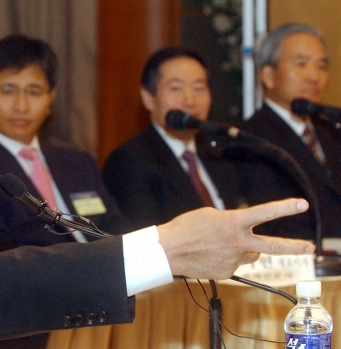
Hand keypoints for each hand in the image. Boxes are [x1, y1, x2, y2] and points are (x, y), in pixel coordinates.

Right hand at [157, 198, 314, 278]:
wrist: (169, 251)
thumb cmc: (186, 229)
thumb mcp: (210, 216)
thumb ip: (231, 222)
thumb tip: (241, 232)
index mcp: (233, 222)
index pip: (265, 213)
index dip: (285, 208)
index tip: (302, 204)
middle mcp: (238, 242)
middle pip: (273, 245)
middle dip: (294, 246)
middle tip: (310, 247)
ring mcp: (233, 260)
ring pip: (250, 255)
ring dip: (244, 250)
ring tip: (222, 246)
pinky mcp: (227, 272)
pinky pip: (234, 265)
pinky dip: (227, 260)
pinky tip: (211, 255)